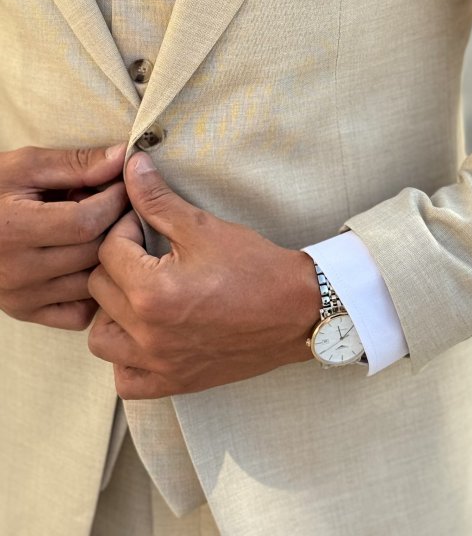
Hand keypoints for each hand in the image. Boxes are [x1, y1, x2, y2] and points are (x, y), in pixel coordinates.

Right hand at [0, 143, 127, 329]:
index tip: (123, 186)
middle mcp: (16, 271)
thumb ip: (76, 164)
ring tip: (104, 230)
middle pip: (92, 253)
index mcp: (12, 229)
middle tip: (120, 207)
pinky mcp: (26, 311)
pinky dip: (93, 290)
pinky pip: (80, 313)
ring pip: (92, 284)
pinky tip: (88, 262)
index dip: (114, 201)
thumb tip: (123, 158)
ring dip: (109, 257)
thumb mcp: (27, 166)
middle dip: (116, 225)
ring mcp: (21, 297)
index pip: (85, 222)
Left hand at [88, 153, 320, 398]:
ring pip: (101, 338)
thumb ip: (157, 198)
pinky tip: (147, 334)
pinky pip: (125, 380)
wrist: (297, 310)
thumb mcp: (202, 226)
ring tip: (140, 292)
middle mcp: (149, 333)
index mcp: (152, 292)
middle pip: (99, 289)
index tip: (145, 225)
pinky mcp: (174, 382)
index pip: (108, 250)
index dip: (125, 229)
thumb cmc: (255, 267)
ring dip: (112, 312)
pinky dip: (126, 358)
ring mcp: (159, 363)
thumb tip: (131, 165)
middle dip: (117, 264)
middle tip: (146, 253)